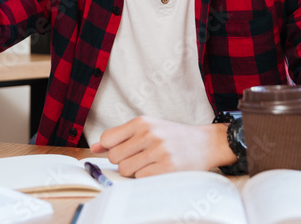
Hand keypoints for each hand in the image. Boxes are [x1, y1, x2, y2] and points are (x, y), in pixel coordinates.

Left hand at [89, 116, 233, 177]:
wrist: (206, 143)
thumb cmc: (172, 136)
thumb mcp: (147, 128)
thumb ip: (120, 136)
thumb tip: (94, 147)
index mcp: (142, 122)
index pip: (108, 138)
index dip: (111, 148)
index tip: (123, 151)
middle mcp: (149, 134)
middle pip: (115, 157)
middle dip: (123, 162)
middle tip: (139, 159)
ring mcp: (159, 151)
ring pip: (126, 170)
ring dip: (134, 172)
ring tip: (148, 165)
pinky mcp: (168, 168)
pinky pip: (141, 179)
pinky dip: (146, 178)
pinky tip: (157, 170)